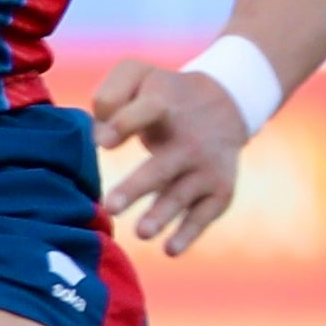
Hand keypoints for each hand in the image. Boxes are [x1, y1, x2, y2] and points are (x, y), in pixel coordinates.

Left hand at [91, 60, 249, 255]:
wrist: (225, 103)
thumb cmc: (162, 94)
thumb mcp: (137, 76)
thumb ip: (110, 95)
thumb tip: (100, 137)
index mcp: (164, 106)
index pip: (146, 112)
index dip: (124, 123)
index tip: (103, 142)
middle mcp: (189, 140)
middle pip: (161, 166)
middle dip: (136, 187)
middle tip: (110, 206)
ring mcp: (206, 167)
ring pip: (181, 195)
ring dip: (162, 215)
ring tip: (142, 232)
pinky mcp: (220, 190)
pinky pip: (204, 215)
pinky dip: (190, 232)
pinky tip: (170, 250)